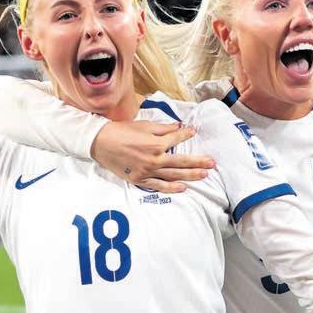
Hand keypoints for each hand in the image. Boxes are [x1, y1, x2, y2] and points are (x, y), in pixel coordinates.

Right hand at [92, 120, 210, 193]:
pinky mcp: (140, 180)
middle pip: (181, 162)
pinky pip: (159, 186)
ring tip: (204, 175)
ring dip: (190, 176)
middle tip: (212, 163)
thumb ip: (163, 128)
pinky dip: (171, 188)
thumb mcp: (144, 125)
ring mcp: (147, 172)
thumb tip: (180, 127)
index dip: (186, 135)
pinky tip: (183, 188)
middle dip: (198, 162)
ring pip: (173, 176)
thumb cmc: (121, 131)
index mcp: (155, 144)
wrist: (100, 143)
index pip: (176, 140)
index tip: (194, 132)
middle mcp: (154, 159)